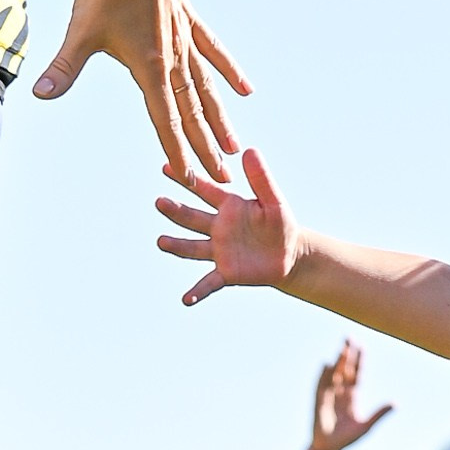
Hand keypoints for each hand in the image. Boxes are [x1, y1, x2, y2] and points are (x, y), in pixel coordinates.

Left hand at [32, 0, 246, 180]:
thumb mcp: (81, 30)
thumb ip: (64, 67)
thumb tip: (39, 95)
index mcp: (149, 67)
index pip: (165, 119)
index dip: (177, 150)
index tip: (191, 178)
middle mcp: (173, 58)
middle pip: (192, 112)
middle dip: (205, 147)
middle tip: (221, 179)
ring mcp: (185, 39)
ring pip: (207, 88)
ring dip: (220, 119)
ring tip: (235, 146)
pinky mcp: (189, 20)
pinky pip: (213, 51)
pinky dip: (228, 71)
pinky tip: (246, 89)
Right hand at [157, 146, 299, 303]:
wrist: (289, 255)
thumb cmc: (280, 224)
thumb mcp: (273, 200)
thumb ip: (261, 178)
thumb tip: (250, 150)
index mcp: (229, 206)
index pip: (204, 189)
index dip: (186, 179)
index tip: (166, 166)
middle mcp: (218, 227)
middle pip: (192, 217)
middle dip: (176, 210)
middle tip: (160, 202)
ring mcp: (219, 250)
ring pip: (193, 248)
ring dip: (178, 245)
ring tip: (161, 242)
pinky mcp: (226, 272)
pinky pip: (208, 282)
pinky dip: (198, 291)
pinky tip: (186, 299)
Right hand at [313, 339, 392, 449]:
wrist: (330, 449)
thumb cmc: (348, 439)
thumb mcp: (366, 426)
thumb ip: (379, 414)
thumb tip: (396, 404)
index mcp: (352, 397)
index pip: (356, 375)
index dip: (359, 361)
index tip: (361, 346)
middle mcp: (341, 393)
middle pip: (344, 369)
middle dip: (347, 354)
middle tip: (349, 337)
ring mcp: (329, 396)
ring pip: (334, 374)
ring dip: (338, 361)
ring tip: (342, 348)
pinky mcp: (319, 402)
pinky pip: (321, 385)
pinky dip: (324, 375)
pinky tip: (327, 365)